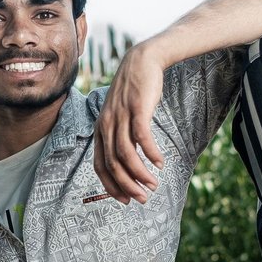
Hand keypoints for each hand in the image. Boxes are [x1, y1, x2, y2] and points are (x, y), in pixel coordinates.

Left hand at [94, 42, 165, 203]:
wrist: (141, 62)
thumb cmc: (134, 93)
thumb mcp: (121, 116)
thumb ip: (121, 137)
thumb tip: (129, 164)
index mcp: (100, 130)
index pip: (100, 166)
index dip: (111, 186)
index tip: (125, 200)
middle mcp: (106, 125)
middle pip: (113, 164)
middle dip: (127, 186)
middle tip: (143, 198)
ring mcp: (120, 116)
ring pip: (126, 154)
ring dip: (140, 174)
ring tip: (154, 184)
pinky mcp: (137, 108)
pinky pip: (142, 137)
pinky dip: (151, 154)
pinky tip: (160, 163)